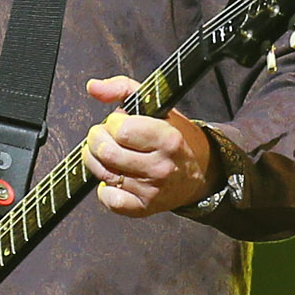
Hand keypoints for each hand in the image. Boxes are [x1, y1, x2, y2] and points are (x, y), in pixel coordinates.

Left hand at [81, 75, 213, 216]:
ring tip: (106, 152)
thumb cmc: (175, 136)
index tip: (119, 122)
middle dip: (97, 139)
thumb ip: (123, 89)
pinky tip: (114, 177)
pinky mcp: (143, 208)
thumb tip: (93, 87)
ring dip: (95, 159)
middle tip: (104, 136)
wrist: (201, 172)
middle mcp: (161, 167)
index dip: (112, 122)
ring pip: (103, 173)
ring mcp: (152, 190)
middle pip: (107, 152)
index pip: (121, 129)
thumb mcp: (157, 106)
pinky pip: (109, 200)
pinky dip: (104, 188)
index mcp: (168, 139)